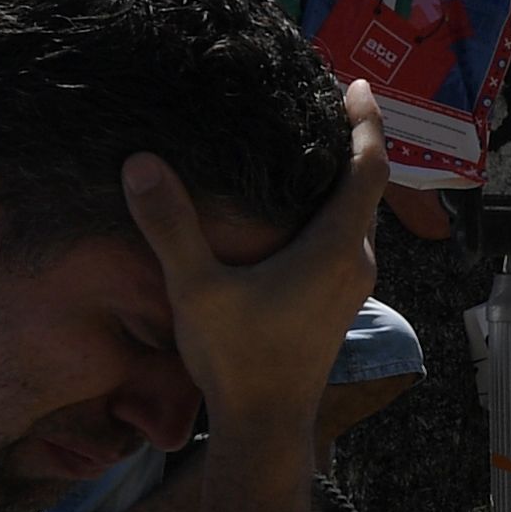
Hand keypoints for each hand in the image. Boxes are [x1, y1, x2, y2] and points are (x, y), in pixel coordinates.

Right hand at [133, 78, 391, 446]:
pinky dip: (334, 209)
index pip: (368, 169)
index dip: (366, 124)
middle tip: (329, 102)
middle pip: (369, 188)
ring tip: (313, 145)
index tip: (358, 86)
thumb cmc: (238, 358)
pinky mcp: (337, 301)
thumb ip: (171, 225)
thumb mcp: (197, 288)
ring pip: (359, 216)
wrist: (265, 425)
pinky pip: (347, 238)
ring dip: (345, 179)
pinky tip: (299, 206)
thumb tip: (142, 163)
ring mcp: (352, 285)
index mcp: (337, 247)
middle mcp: (357, 262)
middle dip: (356, 142)